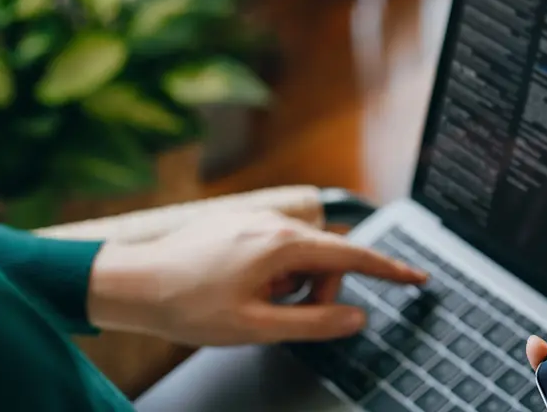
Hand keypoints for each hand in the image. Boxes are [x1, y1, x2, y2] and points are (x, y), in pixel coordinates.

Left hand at [86, 210, 425, 345]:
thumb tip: (355, 318)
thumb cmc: (186, 305)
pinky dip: (272, 274)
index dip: (390, 271)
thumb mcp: (256, 327)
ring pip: (300, 257)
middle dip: (317, 292)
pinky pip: (276, 249)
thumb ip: (314, 322)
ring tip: (251, 303)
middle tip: (283, 317)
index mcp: (283, 244)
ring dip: (290, 285)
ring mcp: (254, 220)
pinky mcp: (239, 224)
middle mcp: (273, 222)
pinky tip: (238, 289)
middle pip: (326, 260)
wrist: (129, 282)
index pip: (353, 257)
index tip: (418, 278)